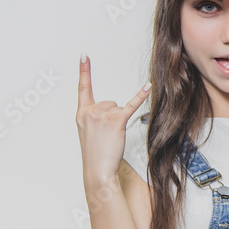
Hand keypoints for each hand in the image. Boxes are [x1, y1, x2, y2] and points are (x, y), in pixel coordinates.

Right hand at [76, 53, 150, 186]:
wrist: (97, 171)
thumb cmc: (95, 156)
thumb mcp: (88, 134)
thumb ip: (95, 118)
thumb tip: (111, 111)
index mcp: (81, 114)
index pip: (83, 88)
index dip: (84, 71)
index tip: (84, 56)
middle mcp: (90, 111)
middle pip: (110, 102)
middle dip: (112, 117)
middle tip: (106, 135)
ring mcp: (102, 115)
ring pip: (119, 108)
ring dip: (119, 121)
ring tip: (112, 137)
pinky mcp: (116, 121)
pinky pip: (130, 106)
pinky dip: (140, 96)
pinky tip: (147, 87)